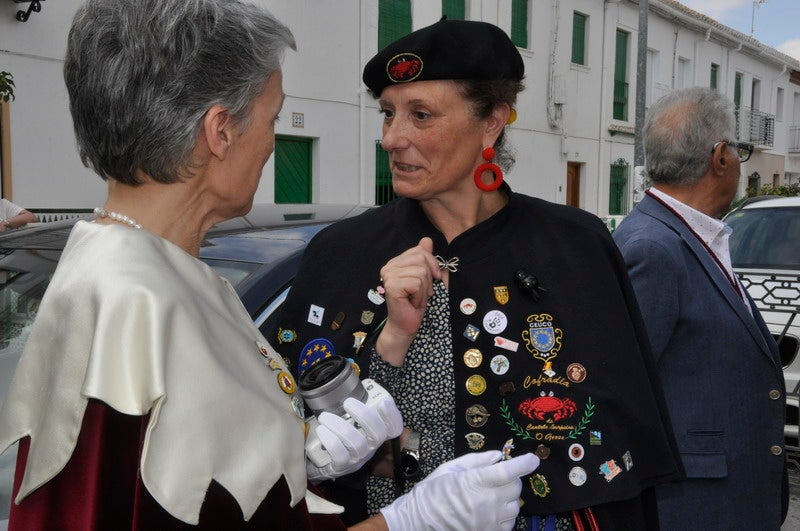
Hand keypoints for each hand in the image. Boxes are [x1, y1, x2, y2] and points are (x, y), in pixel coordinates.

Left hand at [306, 393, 402, 482]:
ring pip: (356, 443)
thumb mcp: (350, 421)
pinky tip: (322, 430)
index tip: (384, 402)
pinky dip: (331, 440)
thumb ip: (354, 408)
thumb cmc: (338, 435)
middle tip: (347, 402)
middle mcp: (370, 447)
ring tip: (324, 416)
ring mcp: (357, 458)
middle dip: (364, 415)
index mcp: (375, 434)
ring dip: (340, 426)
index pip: (394, 428)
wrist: (321, 460)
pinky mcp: (341, 467)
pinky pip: (340, 455)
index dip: (392, 416)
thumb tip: (349, 385)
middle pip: (378, 434)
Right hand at [377, 237, 440, 365]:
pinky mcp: (392, 286)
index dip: (431, 265)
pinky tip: (412, 302)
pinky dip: (420, 295)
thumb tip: (427, 240)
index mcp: (395, 262)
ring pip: (421, 271)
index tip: (430, 280)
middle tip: (422, 292)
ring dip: (424, 289)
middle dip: (428, 278)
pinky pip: (417, 283)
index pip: (420, 250)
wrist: (406, 325)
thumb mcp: (425, 278)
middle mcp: (389, 266)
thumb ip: (425, 258)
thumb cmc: (415, 303)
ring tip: (416, 298)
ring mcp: (388, 275)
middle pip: (421, 258)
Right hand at [380, 451, 539, 530]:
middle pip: (516, 488)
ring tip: (493, 496)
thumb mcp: (450, 468)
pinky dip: (505, 515)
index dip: (525, 463)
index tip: (533, 459)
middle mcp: (487, 502)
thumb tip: (498, 456)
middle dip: (511, 480)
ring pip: (515, 506)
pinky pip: (509, 524)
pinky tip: (492, 511)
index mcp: (476, 481)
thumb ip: (477, 460)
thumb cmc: (432, 492)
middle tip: (498, 478)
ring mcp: (490, 521)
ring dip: (509, 498)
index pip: (509, 471)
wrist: (418, 522)